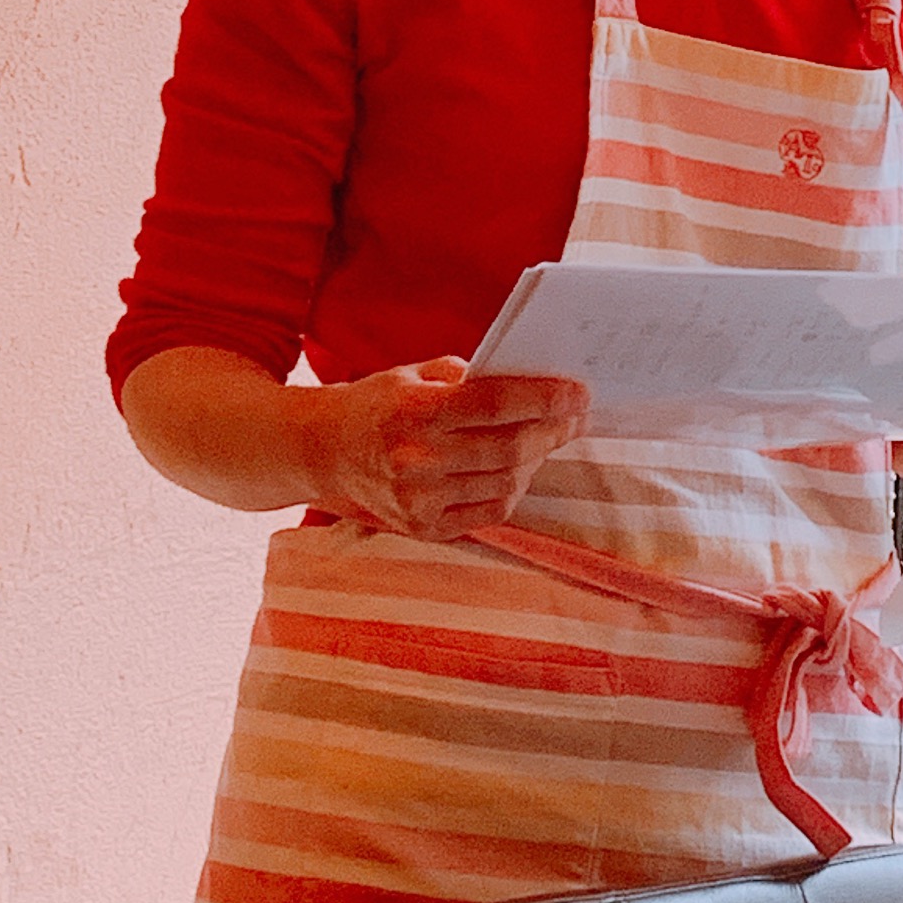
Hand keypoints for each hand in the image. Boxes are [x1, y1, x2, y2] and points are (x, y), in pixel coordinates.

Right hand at [306, 358, 588, 540]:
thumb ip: (470, 377)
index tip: (580, 393)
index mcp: (414, 411)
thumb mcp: (415, 374)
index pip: (495, 404)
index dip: (544, 399)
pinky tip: (519, 468)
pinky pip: (490, 512)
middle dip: (554, 429)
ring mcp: (419, 500)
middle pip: (509, 448)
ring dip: (537, 458)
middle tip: (577, 415)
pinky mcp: (424, 528)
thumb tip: (533, 381)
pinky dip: (513, 489)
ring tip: (548, 437)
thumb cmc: (377, 404)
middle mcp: (415, 460)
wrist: (322, 452)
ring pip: (506, 482)